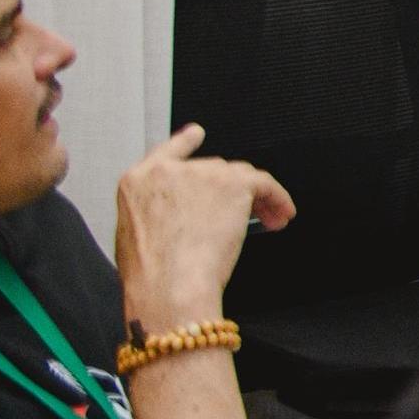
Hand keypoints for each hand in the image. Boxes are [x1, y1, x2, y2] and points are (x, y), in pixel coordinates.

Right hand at [114, 126, 294, 329]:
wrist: (169, 284)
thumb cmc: (152, 273)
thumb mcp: (135, 237)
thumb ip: (157, 216)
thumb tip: (179, 224)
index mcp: (136, 182)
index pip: (165, 154)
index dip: (184, 143)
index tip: (195, 134)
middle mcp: (169, 171)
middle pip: (211, 170)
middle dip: (231, 192)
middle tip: (248, 214)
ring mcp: (201, 173)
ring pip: (239, 177)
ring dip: (256, 198)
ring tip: (270, 219)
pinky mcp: (232, 183)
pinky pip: (264, 183)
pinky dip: (277, 197)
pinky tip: (282, 213)